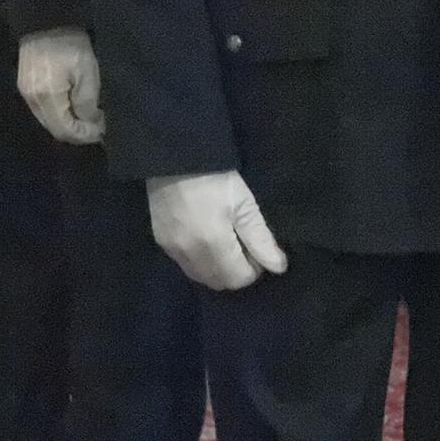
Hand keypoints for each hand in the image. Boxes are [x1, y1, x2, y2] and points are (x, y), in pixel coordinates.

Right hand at [17, 29, 104, 145]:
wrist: (45, 21)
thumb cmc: (71, 45)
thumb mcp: (87, 72)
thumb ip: (87, 102)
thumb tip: (91, 124)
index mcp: (47, 97)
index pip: (65, 130)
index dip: (84, 135)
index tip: (102, 131)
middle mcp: (32, 101)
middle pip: (55, 130)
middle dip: (77, 132)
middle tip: (97, 126)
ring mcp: (25, 94)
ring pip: (49, 122)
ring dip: (68, 124)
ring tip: (88, 118)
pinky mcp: (25, 87)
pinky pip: (43, 111)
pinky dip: (59, 114)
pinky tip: (73, 107)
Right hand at [148, 172, 287, 290]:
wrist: (175, 158)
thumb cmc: (216, 178)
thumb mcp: (244, 204)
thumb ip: (261, 239)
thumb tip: (278, 267)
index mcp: (213, 245)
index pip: (239, 279)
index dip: (254, 269)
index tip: (258, 250)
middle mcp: (189, 254)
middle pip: (219, 282)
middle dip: (236, 272)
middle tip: (243, 246)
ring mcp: (172, 250)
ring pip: (201, 277)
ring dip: (218, 269)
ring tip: (226, 243)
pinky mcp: (161, 242)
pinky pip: (186, 265)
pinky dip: (200, 261)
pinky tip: (207, 239)